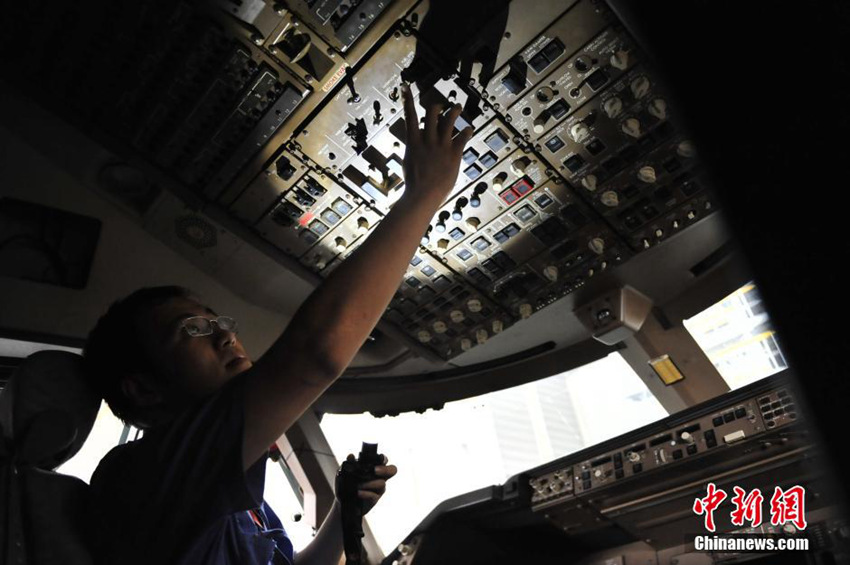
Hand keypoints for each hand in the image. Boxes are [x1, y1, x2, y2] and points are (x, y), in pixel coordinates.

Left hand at [345, 453, 397, 514]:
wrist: (344, 500)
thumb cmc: (348, 482)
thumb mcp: (346, 471)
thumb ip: (350, 463)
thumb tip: (351, 456)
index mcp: (376, 468)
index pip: (384, 460)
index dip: (384, 458)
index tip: (380, 458)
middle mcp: (380, 477)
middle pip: (392, 470)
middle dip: (385, 470)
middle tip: (375, 470)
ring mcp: (379, 489)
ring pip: (382, 483)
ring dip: (370, 483)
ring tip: (358, 484)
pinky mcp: (374, 499)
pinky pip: (373, 495)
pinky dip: (365, 493)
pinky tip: (358, 492)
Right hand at [400, 83, 473, 205]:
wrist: (422, 195)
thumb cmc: (414, 184)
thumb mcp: (409, 163)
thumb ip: (415, 151)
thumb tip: (416, 147)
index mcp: (413, 141)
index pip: (409, 115)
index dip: (407, 98)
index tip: (405, 86)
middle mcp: (427, 139)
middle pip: (432, 112)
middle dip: (437, 106)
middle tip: (441, 106)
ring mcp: (441, 145)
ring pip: (449, 119)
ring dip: (454, 110)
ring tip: (457, 107)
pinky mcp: (454, 153)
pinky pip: (462, 136)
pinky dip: (467, 131)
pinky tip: (470, 129)